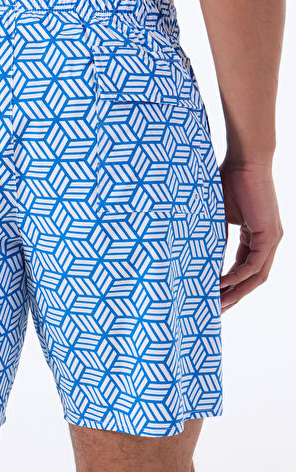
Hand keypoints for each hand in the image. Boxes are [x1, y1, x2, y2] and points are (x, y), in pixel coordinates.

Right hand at [219, 158, 282, 312]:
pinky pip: (253, 265)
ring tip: (217, 304)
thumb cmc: (230, 180)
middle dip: (234, 296)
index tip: (211, 296)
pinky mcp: (268, 235)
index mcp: (256, 236)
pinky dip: (237, 277)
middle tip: (215, 310)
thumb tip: (200, 256)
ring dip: (236, 292)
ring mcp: (271, 239)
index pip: (244, 268)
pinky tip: (221, 284)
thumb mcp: (218, 215)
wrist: (245, 160)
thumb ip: (215, 237)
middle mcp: (268, 241)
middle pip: (253, 279)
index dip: (229, 285)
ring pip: (256, 276)